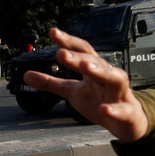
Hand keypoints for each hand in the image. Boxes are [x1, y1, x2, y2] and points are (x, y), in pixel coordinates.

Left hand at [23, 28, 147, 141]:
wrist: (128, 123)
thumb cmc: (100, 101)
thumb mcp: (72, 92)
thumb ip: (51, 83)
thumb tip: (26, 74)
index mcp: (93, 70)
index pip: (82, 51)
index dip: (68, 41)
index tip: (52, 32)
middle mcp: (108, 78)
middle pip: (95, 62)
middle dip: (79, 57)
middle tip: (62, 53)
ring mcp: (119, 94)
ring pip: (115, 78)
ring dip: (101, 71)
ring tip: (86, 67)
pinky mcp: (128, 112)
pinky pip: (122, 110)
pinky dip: (114, 109)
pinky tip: (104, 109)